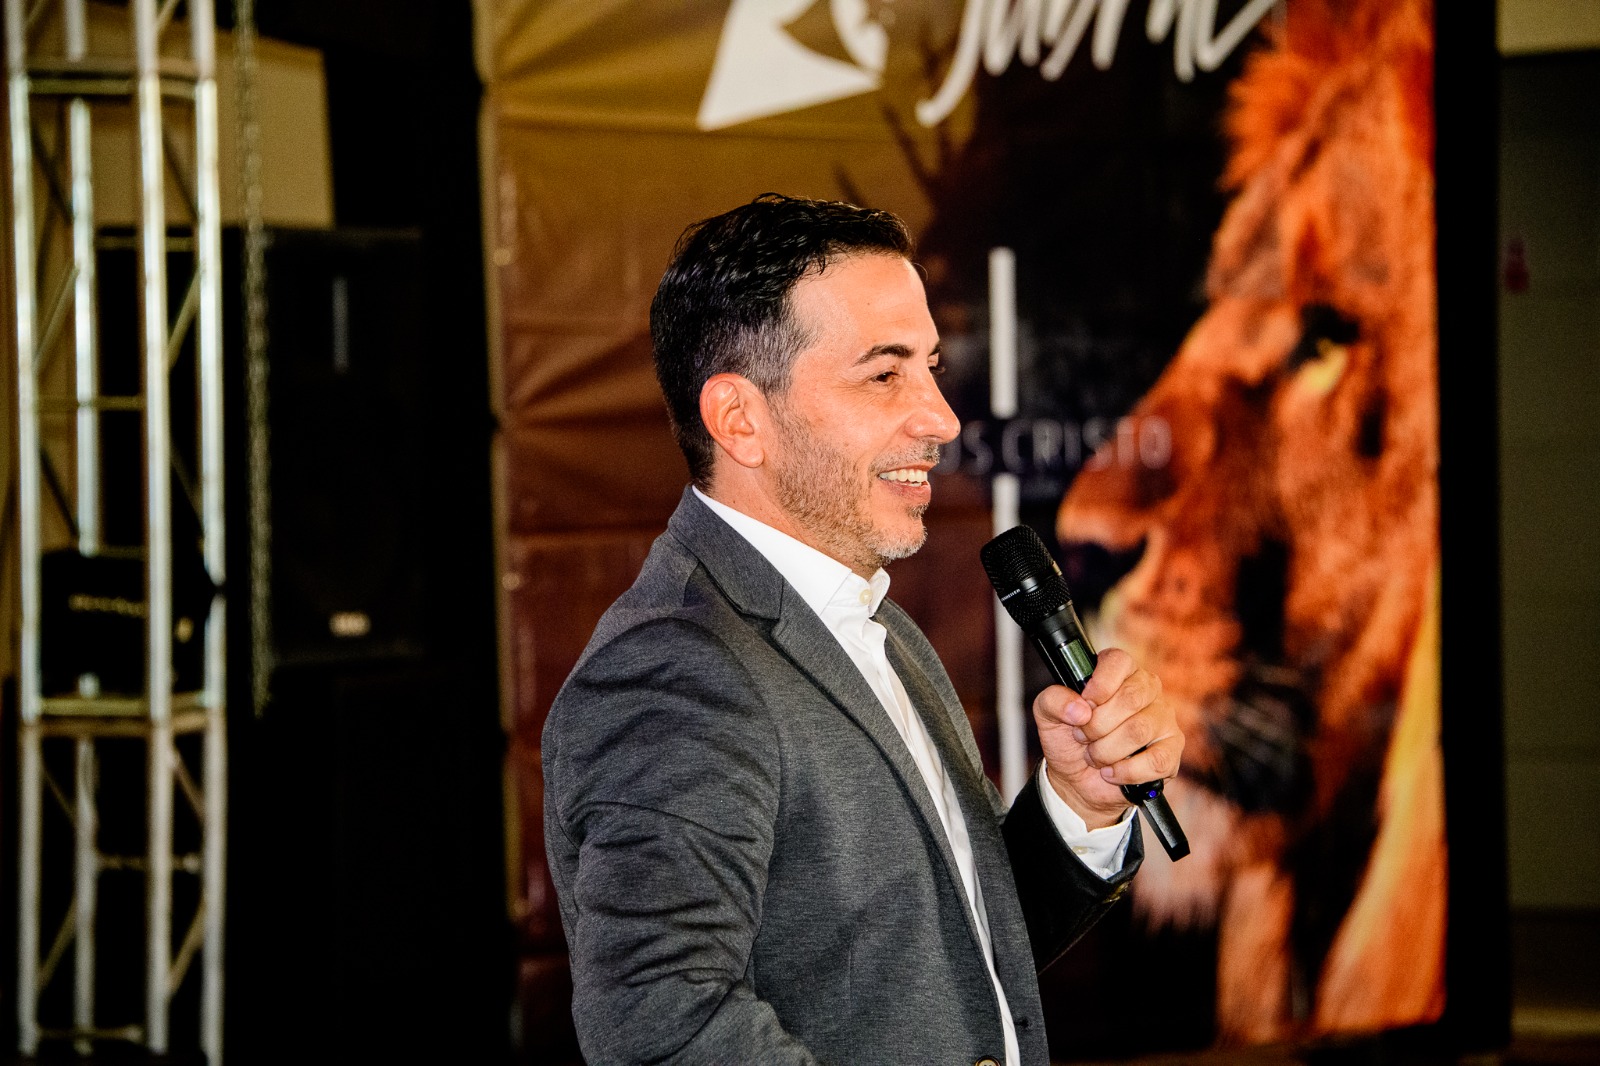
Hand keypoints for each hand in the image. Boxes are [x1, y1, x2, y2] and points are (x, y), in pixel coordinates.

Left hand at [1032, 648, 1183, 828]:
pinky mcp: (1171, 751)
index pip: (1118, 661)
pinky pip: (1156, 761)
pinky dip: (1126, 771)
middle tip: (1083, 736)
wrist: (1078, 779)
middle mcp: (1146, 689)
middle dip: (1097, 725)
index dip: (1098, 685)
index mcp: (1118, 671)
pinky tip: (1112, 772)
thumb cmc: (1068, 739)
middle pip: (1130, 698)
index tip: (1083, 705)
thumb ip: (1053, 700)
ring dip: (1106, 750)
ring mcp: (1163, 720)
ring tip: (1095, 755)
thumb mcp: (1047, 715)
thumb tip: (1079, 708)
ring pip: (1139, 730)